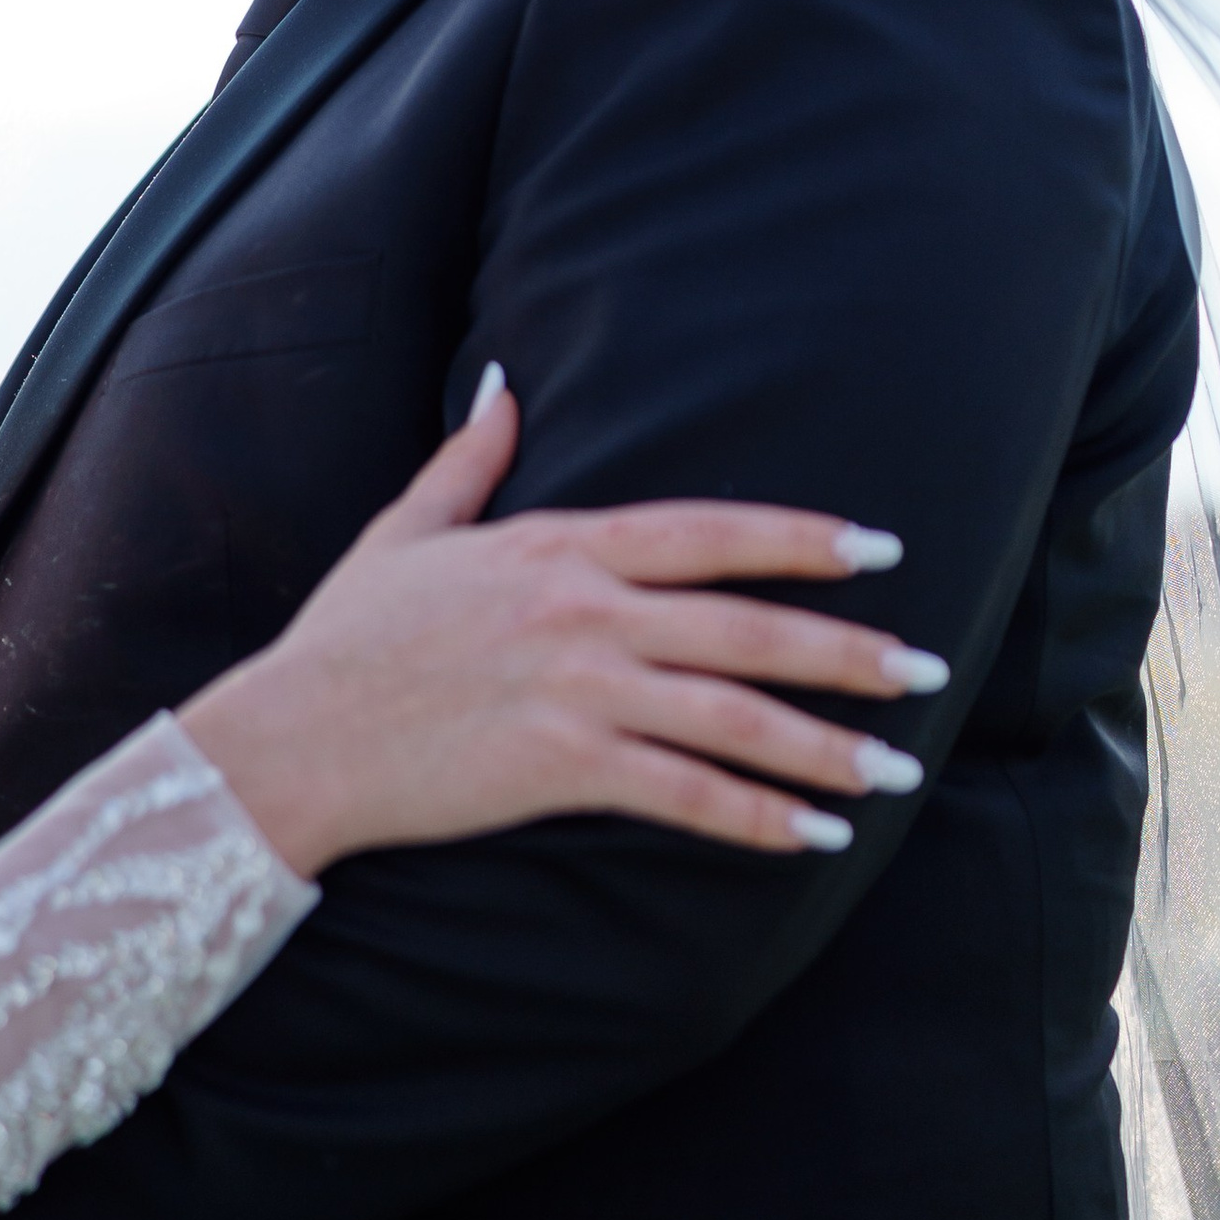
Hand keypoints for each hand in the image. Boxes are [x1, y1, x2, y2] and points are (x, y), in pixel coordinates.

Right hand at [178, 371, 947, 877]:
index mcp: (554, 548)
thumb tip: (504, 384)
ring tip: (896, 769)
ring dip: (825, 746)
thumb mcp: (405, 532)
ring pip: (732, 716)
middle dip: (849, 650)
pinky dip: (756, 816)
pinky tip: (816, 836)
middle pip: (746, 626)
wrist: (288, 739)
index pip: (707, 532)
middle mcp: (580, 611)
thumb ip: (470, 460)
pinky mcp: (559, 767)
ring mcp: (574, 690)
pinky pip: (683, 795)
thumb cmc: (343, 640)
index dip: (800, 540)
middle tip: (931, 670)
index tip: (880, 548)